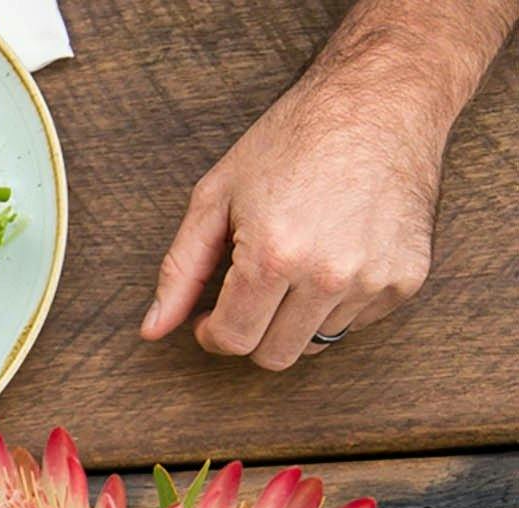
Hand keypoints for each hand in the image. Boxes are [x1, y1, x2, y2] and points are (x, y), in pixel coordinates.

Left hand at [140, 66, 438, 369]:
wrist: (381, 99)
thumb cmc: (291, 140)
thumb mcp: (216, 197)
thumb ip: (180, 271)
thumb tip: (152, 331)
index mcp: (274, 256)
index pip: (232, 341)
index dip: (211, 333)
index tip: (211, 315)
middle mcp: (328, 274)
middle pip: (274, 355)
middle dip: (251, 332)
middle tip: (250, 292)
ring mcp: (375, 278)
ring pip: (316, 342)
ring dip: (296, 317)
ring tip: (298, 260)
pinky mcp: (408, 277)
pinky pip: (357, 322)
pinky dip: (338, 303)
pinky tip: (336, 253)